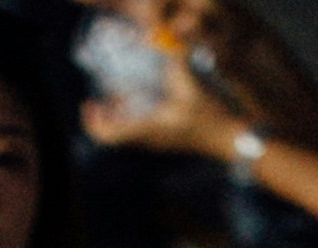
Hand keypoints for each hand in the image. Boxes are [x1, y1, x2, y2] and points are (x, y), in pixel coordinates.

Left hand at [82, 40, 218, 145]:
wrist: (229, 139)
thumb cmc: (211, 116)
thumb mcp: (191, 85)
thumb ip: (176, 59)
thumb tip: (161, 36)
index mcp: (149, 129)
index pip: (109, 136)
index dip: (93, 122)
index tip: (88, 104)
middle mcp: (149, 139)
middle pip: (114, 135)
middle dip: (102, 116)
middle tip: (95, 100)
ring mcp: (157, 141)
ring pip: (125, 133)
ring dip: (116, 116)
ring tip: (113, 98)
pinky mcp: (166, 138)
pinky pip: (139, 130)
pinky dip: (131, 115)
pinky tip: (136, 100)